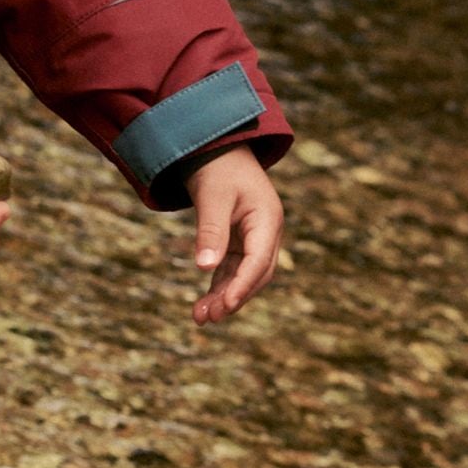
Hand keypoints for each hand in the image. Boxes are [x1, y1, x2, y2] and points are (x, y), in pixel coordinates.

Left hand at [184, 145, 283, 325]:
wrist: (216, 149)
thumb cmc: (217, 168)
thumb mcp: (212, 197)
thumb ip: (211, 231)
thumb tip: (205, 269)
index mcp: (267, 220)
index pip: (258, 261)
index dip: (243, 286)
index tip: (226, 306)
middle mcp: (265, 233)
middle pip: (255, 274)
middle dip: (233, 297)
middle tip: (209, 317)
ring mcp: (253, 239)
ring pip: (242, 276)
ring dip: (223, 297)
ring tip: (200, 318)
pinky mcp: (238, 242)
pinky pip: (231, 270)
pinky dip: (218, 286)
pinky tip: (203, 305)